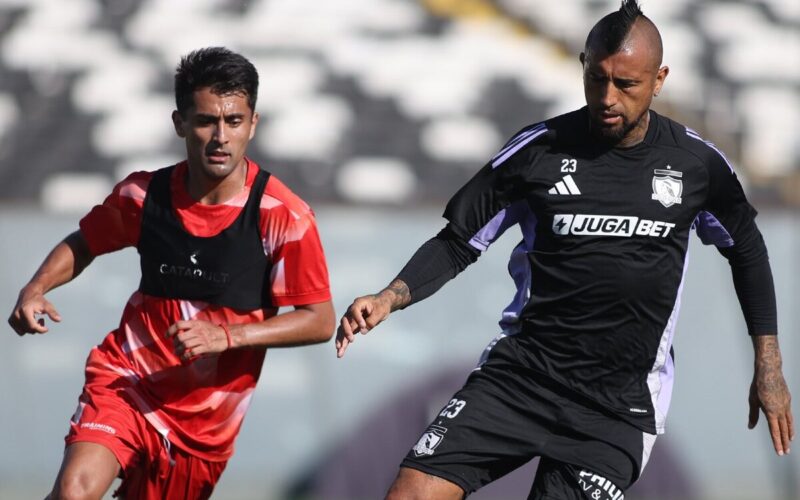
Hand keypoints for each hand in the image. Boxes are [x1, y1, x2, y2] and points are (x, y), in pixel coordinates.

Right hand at [8, 286, 61, 335]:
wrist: (28, 294)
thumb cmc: (39, 300)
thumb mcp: (47, 305)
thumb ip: (52, 313)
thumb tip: (59, 320)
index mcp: (25, 310)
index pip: (32, 326)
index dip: (41, 330)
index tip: (47, 329)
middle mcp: (17, 314)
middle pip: (29, 330)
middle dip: (38, 328)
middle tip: (41, 320)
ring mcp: (12, 318)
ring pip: (24, 332)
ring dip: (32, 328)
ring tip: (35, 319)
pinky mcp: (11, 321)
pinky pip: (20, 331)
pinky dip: (26, 328)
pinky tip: (30, 321)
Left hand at [165, 320, 230, 361]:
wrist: (226, 336)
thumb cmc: (212, 330)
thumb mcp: (201, 324)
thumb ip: (191, 325)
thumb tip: (178, 329)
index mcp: (195, 323)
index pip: (179, 324)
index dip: (170, 330)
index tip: (166, 336)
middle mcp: (197, 331)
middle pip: (180, 337)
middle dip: (174, 344)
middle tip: (175, 347)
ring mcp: (201, 339)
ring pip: (184, 345)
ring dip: (178, 351)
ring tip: (178, 353)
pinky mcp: (205, 348)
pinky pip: (192, 353)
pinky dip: (186, 356)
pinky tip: (185, 357)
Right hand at [335, 294, 391, 357]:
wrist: (381, 304)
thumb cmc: (381, 305)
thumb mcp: (380, 312)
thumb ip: (371, 321)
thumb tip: (362, 332)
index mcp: (359, 303)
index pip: (354, 310)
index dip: (357, 318)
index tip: (363, 326)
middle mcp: (352, 310)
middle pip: (345, 320)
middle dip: (346, 331)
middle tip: (351, 339)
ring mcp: (350, 318)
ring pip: (342, 329)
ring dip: (341, 339)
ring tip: (340, 350)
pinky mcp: (351, 326)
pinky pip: (345, 333)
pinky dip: (342, 341)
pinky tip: (340, 349)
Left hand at [748, 336, 794, 455]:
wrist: (770, 371)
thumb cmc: (758, 386)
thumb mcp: (753, 401)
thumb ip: (753, 415)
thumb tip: (750, 426)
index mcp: (771, 412)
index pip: (775, 432)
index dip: (777, 443)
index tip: (780, 452)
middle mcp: (781, 410)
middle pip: (784, 430)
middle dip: (785, 442)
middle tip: (786, 452)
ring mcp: (786, 405)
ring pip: (789, 423)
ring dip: (789, 434)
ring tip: (790, 442)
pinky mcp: (788, 400)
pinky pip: (790, 415)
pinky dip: (791, 423)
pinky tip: (790, 427)